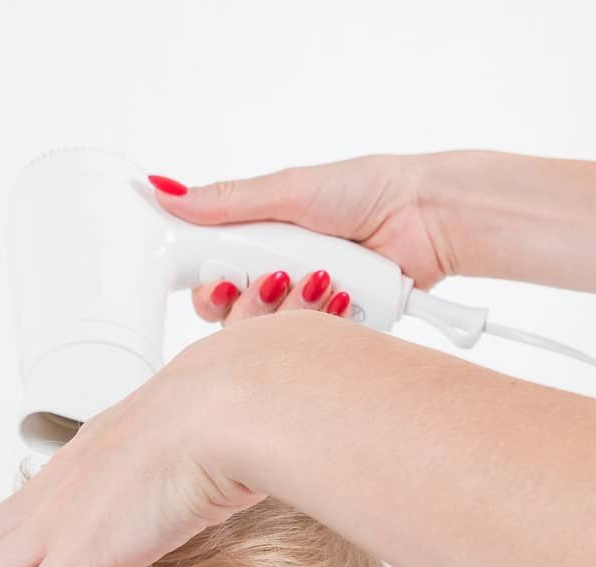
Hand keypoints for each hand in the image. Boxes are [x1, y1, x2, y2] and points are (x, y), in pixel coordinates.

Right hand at [153, 153, 454, 322]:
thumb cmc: (367, 192)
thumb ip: (227, 203)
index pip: (212, 282)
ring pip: (271, 339)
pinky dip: (326, 320)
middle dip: (252, 300)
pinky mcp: (337, 332)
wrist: (427, 218)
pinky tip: (344, 297)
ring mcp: (308, 310)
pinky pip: (313, 346)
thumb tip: (168, 192)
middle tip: (277, 276)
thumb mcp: (289, 191)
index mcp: (260, 245)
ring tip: (325, 275)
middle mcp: (280, 280)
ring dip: (293, 306)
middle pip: (234, 319)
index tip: (219, 278)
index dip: (210, 286)